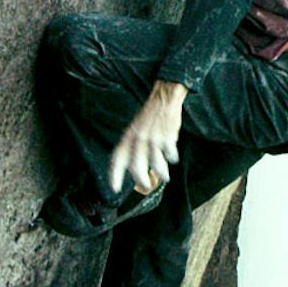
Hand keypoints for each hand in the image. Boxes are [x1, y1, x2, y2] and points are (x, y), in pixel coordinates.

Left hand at [109, 80, 188, 197]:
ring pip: (155, 164)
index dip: (114, 175)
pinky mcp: (167, 138)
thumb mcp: (135, 128)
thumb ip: (132, 144)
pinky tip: (173, 159)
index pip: (117, 159)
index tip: (114, 188)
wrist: (164, 98)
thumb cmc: (150, 115)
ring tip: (165, 177)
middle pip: (136, 167)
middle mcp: (138, 139)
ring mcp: (153, 139)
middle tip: (146, 185)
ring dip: (162, 173)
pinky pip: (169, 155)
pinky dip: (172, 159)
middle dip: (141, 180)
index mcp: (128, 137)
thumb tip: (134, 165)